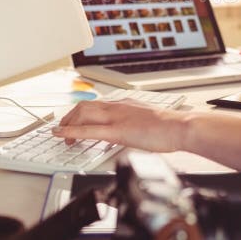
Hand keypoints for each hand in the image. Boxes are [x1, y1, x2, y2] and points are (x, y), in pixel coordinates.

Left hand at [52, 100, 184, 151]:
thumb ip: (133, 123)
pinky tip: (61, 135)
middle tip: (63, 129)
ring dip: (68, 124)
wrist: (179, 127)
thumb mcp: (146, 121)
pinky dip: (71, 131)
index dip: (80, 112)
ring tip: (61, 135)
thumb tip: (126, 132)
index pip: (96, 104)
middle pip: (84, 106)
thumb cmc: (169, 127)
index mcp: (125, 104)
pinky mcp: (118, 131)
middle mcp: (118, 107)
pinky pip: (89, 130)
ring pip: (83, 114)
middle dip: (69, 117)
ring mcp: (117, 118)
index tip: (74, 120)